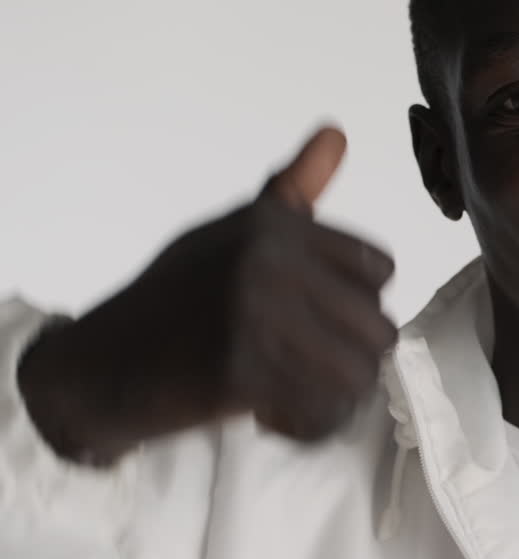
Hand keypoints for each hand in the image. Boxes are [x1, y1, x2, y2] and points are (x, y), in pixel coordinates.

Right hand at [18, 127, 397, 463]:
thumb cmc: (175, 298)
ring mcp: (255, 315)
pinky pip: (323, 411)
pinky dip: (306, 424)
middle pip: (378, 328)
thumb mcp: (231, 234)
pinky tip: (272, 414)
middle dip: (349, 357)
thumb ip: (292, 192)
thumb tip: (335, 133)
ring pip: (359, 375)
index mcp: (274, 223)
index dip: (356, 305)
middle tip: (304, 367)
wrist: (99, 364)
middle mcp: (269, 260)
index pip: (379, 270)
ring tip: (293, 392)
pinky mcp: (242, 372)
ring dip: (332, 396)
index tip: (316, 322)